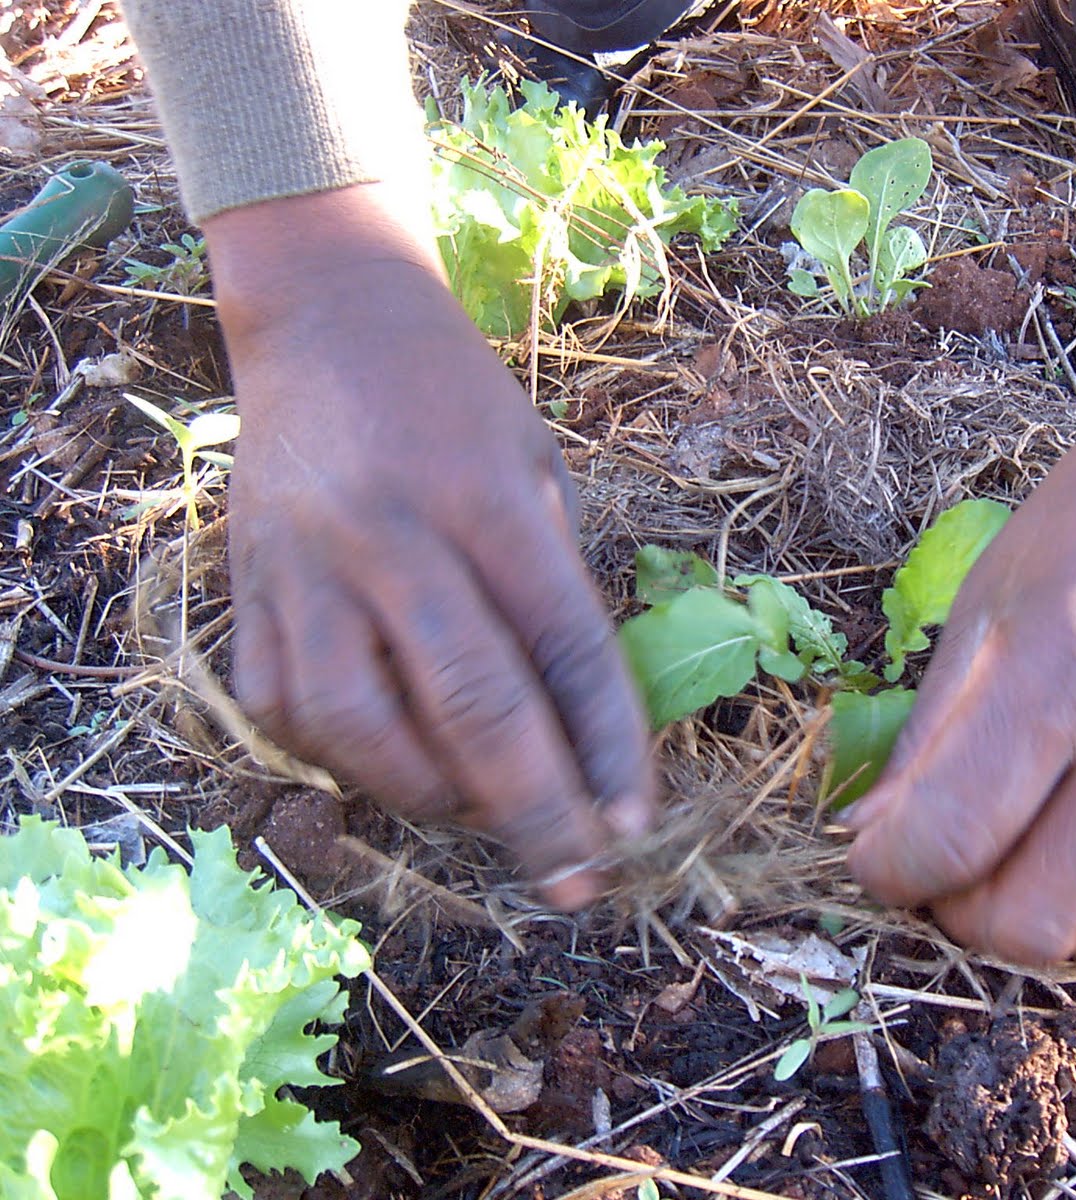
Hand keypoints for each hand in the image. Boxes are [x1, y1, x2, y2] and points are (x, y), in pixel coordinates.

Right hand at [208, 187, 652, 906]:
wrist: (325, 317)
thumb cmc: (457, 400)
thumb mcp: (535, 466)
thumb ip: (552, 589)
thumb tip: (583, 730)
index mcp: (484, 497)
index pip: (563, 647)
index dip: (607, 745)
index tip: (634, 823)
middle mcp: (389, 536)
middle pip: (472, 704)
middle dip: (535, 812)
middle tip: (576, 883)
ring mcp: (303, 566)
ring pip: (362, 727)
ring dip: (432, 794)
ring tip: (480, 807)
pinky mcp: (243, 588)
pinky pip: (286, 709)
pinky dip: (345, 757)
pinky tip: (391, 757)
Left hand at [845, 364, 1075, 961]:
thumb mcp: (985, 605)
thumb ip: (931, 734)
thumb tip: (875, 838)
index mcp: (1057, 673)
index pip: (951, 839)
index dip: (892, 872)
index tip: (881, 858)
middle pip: (1036, 923)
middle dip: (967, 918)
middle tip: (953, 869)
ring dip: (1057, 926)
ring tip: (1029, 864)